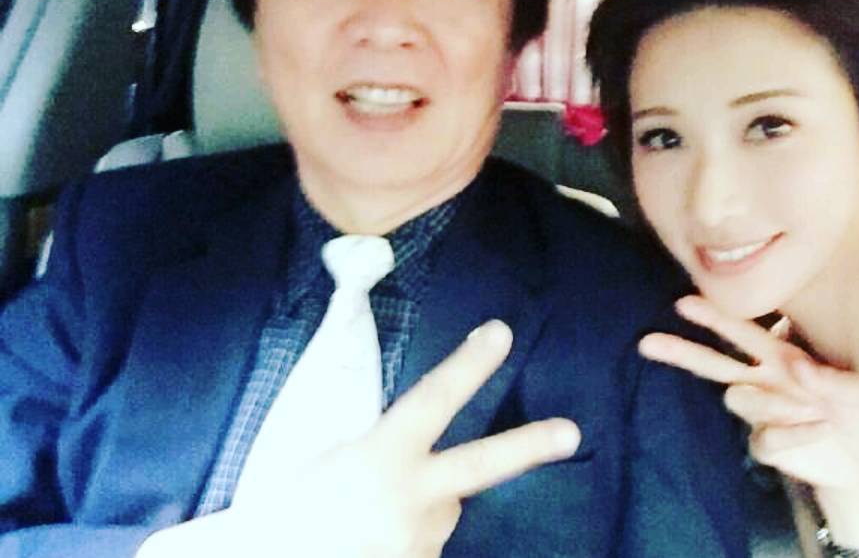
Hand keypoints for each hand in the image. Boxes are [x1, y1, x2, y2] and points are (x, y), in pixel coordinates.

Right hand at [139, 320, 580, 557]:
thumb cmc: (277, 520)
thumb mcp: (307, 467)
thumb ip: (357, 448)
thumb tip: (387, 440)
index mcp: (380, 459)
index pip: (434, 399)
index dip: (469, 364)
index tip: (500, 333)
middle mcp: (413, 498)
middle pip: (482, 464)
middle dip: (530, 445)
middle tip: (571, 432)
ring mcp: (422, 540)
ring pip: (442, 510)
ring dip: (421, 507)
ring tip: (366, 521)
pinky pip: (423, 544)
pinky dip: (406, 538)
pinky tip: (371, 542)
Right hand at [639, 296, 858, 546]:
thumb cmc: (856, 413)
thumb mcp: (857, 391)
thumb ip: (828, 377)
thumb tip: (795, 363)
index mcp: (781, 357)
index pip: (742, 333)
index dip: (715, 318)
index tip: (683, 303)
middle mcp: (764, 381)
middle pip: (714, 364)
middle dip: (682, 351)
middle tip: (648, 342)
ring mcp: (762, 415)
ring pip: (738, 398)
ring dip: (773, 402)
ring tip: (813, 410)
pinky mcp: (765, 445)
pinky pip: (764, 437)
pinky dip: (792, 434)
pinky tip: (816, 431)